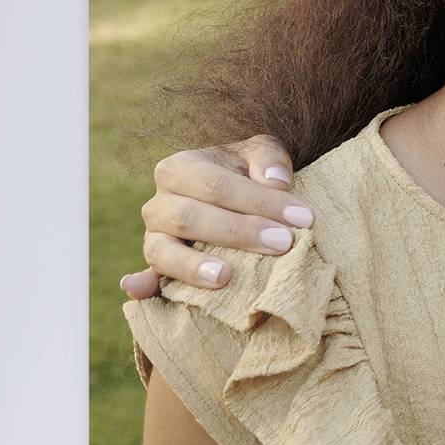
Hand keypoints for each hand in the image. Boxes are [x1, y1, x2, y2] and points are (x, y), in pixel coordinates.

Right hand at [119, 134, 310, 300]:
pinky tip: (143, 292)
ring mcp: (154, 237)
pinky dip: (142, 286)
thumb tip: (276, 182)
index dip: (260, 202)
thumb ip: (268, 158)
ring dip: (193, 266)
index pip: (218, 185)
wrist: (231, 192)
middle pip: (191, 217)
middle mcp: (159, 203)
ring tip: (226, 277)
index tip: (303, 218)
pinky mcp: (156, 267)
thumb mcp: (259, 152)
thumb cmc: (247, 171)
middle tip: (283, 243)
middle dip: (239, 232)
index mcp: (179, 168)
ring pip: (163, 251)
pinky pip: (144, 279)